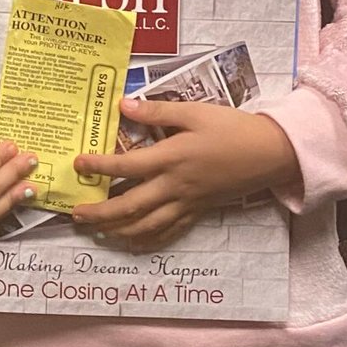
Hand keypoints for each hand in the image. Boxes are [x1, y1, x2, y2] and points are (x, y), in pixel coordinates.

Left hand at [70, 99, 299, 247]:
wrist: (270, 153)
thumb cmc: (231, 128)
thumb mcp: (194, 112)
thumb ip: (156, 110)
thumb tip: (121, 104)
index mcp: (171, 157)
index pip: (127, 166)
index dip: (99, 166)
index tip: (78, 165)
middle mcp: (175, 185)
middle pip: (130, 206)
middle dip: (100, 213)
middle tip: (76, 215)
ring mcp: (187, 203)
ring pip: (147, 226)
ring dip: (119, 231)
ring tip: (98, 232)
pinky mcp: (199, 212)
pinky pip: (170, 232)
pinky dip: (148, 240)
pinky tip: (134, 243)